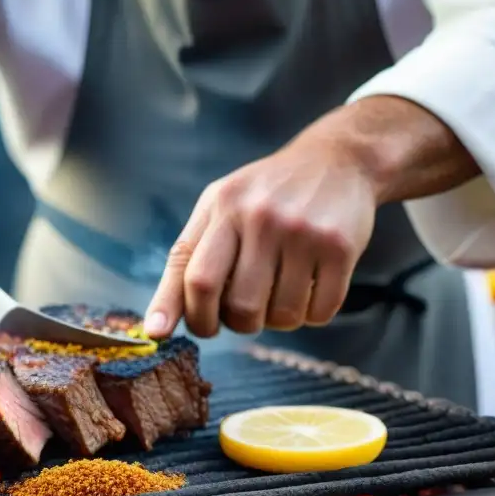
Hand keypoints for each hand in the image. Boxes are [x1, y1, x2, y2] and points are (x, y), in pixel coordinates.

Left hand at [145, 137, 377, 338]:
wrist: (338, 160)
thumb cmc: (265, 196)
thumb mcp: (219, 207)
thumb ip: (187, 260)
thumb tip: (155, 328)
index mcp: (224, 207)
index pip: (194, 276)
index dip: (181, 313)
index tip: (163, 335)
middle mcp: (261, 217)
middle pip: (238, 305)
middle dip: (236, 323)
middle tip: (242, 313)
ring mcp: (302, 232)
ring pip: (281, 315)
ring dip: (277, 321)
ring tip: (279, 295)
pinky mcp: (340, 247)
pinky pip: (318, 312)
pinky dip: (311, 315)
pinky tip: (310, 289)